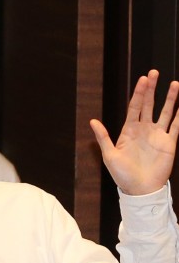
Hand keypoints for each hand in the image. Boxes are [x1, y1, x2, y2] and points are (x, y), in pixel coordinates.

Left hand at [92, 70, 178, 195]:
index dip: (139, 93)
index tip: (143, 79)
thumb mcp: (109, 155)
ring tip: (175, 84)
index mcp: (129, 131)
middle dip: (151, 89)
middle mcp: (144, 130)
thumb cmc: (122, 175)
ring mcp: (158, 135)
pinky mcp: (169, 143)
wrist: (140, 189)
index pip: (135, 107)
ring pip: (166, 112)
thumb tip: (92, 121)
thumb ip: (103, 137)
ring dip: (170, 98)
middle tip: (154, 73)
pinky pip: (177, 126)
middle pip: (149, 105)